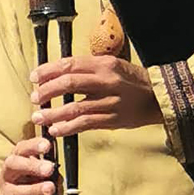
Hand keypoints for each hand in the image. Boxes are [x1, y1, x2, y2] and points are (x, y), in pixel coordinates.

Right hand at [0, 136, 58, 194]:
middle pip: (13, 165)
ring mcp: (6, 193)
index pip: (22, 148)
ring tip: (50, 189)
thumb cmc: (40, 181)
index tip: (48, 146)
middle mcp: (7, 174)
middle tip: (49, 169)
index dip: (34, 146)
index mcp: (18, 159)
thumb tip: (57, 169)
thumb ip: (50, 167)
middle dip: (31, 166)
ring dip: (32, 190)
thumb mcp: (46, 171)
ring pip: (13, 191)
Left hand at [30, 54, 158, 136]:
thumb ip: (89, 69)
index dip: (48, 70)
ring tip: (39, 117)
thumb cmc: (132, 81)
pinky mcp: (113, 119)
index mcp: (104, 64)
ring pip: (75, 107)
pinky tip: (56, 130)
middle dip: (47, 91)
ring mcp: (110, 101)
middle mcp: (107, 81)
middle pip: (70, 83)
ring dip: (53, 113)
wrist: (158, 97)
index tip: (34, 77)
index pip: (70, 64)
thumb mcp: (113, 66)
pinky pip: (86, 123)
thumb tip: (59, 73)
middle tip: (35, 97)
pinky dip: (68, 127)